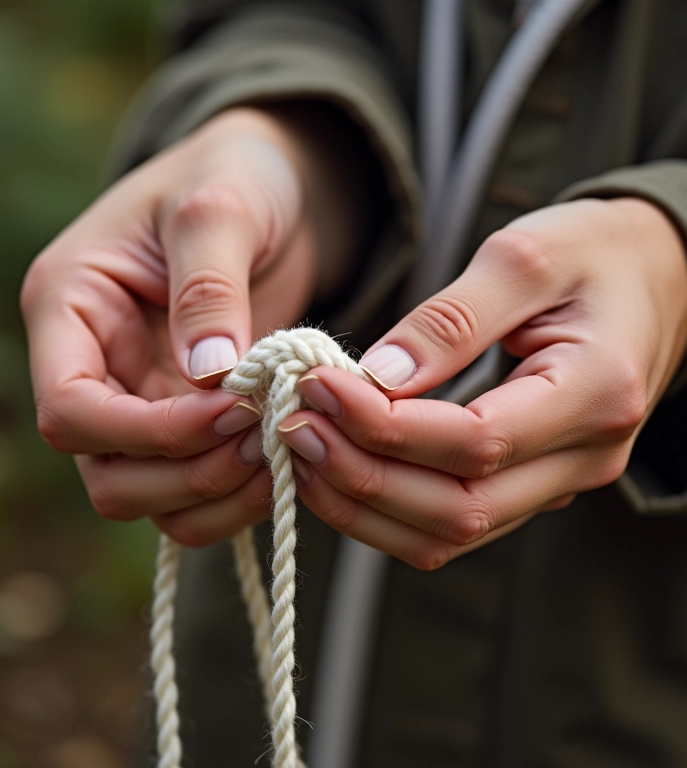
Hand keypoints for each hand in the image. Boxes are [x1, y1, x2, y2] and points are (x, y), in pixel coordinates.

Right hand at [21, 106, 366, 544]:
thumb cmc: (235, 175)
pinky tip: (283, 466)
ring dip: (214, 496)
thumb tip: (208, 375)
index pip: (69, 409)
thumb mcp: (219, 207)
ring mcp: (140, 401)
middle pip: (107, 474)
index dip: (146, 431)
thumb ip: (208, 286)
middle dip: (186, 473)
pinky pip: (194, 492)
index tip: (231, 409)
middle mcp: (95, 366)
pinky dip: (234, 496)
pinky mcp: (187, 420)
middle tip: (263, 442)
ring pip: (150, 498)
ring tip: (281, 457)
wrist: (273, 190)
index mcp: (69, 307)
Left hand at [278, 198, 686, 568]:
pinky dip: (385, 509)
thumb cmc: (593, 255)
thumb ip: (452, 319)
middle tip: (294, 425)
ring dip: (364, 504)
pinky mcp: (528, 485)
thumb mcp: (524, 259)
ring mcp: (555, 481)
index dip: (383, 425)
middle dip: (361, 475)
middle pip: (456, 508)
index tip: (317, 387)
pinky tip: (339, 469)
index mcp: (594, 394)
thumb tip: (378, 376)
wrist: (653, 278)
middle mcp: (582, 458)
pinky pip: (450, 524)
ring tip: (302, 450)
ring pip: (448, 534)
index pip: (473, 442)